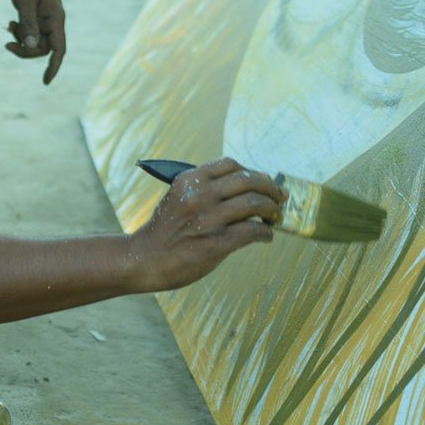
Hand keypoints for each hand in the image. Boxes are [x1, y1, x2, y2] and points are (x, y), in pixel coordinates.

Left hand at [3, 0, 65, 83]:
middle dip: (26, 49)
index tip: (45, 82)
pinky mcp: (36, 12)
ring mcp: (45, 16)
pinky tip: (9, 23)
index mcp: (55, 17)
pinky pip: (30, 30)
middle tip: (7, 44)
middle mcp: (53, 19)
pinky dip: (20, 30)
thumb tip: (29, 47)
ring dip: (21, 39)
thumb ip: (27, 24)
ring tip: (8, 26)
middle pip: (43, 47)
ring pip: (35, 39)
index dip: (53, 67)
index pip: (59, 49)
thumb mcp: (24, 1)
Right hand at [130, 158, 285, 291]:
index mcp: (189, 180)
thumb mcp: (178, 198)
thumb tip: (246, 185)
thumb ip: (205, 189)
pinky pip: (251, 231)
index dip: (254, 172)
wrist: (144, 258)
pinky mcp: (215, 244)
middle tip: (279, 198)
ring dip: (271, 210)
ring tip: (274, 217)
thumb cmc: (165, 230)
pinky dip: (265, 233)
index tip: (264, 181)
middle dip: (270, 188)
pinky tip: (265, 236)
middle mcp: (199, 195)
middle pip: (247, 180)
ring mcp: (207, 219)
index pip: (230, 165)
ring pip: (253, 203)